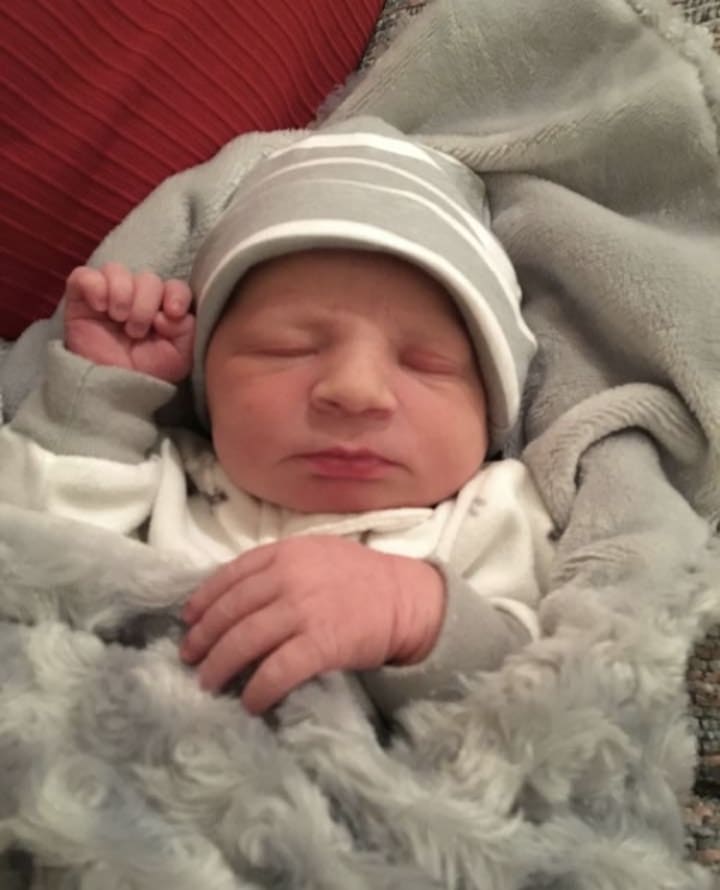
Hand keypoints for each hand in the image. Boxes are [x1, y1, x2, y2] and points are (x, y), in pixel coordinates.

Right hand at [64, 262, 194, 381]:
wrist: (112, 390)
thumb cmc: (146, 373)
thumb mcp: (179, 357)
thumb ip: (187, 330)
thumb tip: (169, 311)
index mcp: (162, 308)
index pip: (174, 286)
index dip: (176, 294)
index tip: (173, 312)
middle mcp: (137, 297)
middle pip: (147, 278)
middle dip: (145, 304)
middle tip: (136, 331)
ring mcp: (108, 295)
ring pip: (116, 270)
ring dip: (122, 293)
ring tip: (119, 318)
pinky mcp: (80, 298)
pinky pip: (84, 275)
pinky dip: (94, 285)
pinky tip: (100, 306)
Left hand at [180, 535, 445, 713]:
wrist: (407, 598)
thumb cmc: (361, 577)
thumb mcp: (316, 553)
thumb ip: (279, 565)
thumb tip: (236, 595)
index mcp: (286, 552)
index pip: (230, 576)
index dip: (204, 600)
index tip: (189, 620)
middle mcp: (288, 578)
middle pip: (231, 611)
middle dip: (204, 638)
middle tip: (190, 658)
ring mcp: (303, 611)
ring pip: (244, 641)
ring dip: (219, 666)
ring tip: (208, 683)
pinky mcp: (320, 645)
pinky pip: (276, 672)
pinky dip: (257, 690)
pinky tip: (249, 702)